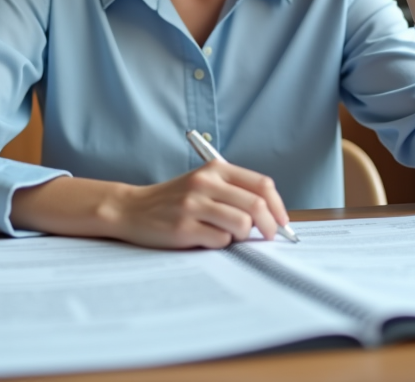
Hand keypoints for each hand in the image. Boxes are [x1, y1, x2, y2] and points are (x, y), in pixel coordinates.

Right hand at [106, 161, 289, 248]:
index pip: (261, 184)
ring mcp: (193, 206)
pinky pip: (220, 241)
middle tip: (269, 236)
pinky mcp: (183, 228)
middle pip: (256, 205)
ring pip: (242, 224)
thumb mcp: (203, 184)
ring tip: (229, 235)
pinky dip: (220, 244)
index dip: (278, 206)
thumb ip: (234, 192)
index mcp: (214, 170)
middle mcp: (204, 184)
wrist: (131, 209)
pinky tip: (206, 238)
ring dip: (242, 236)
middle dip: (270, 226)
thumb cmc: (174, 200)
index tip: (282, 221)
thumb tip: (272, 216)